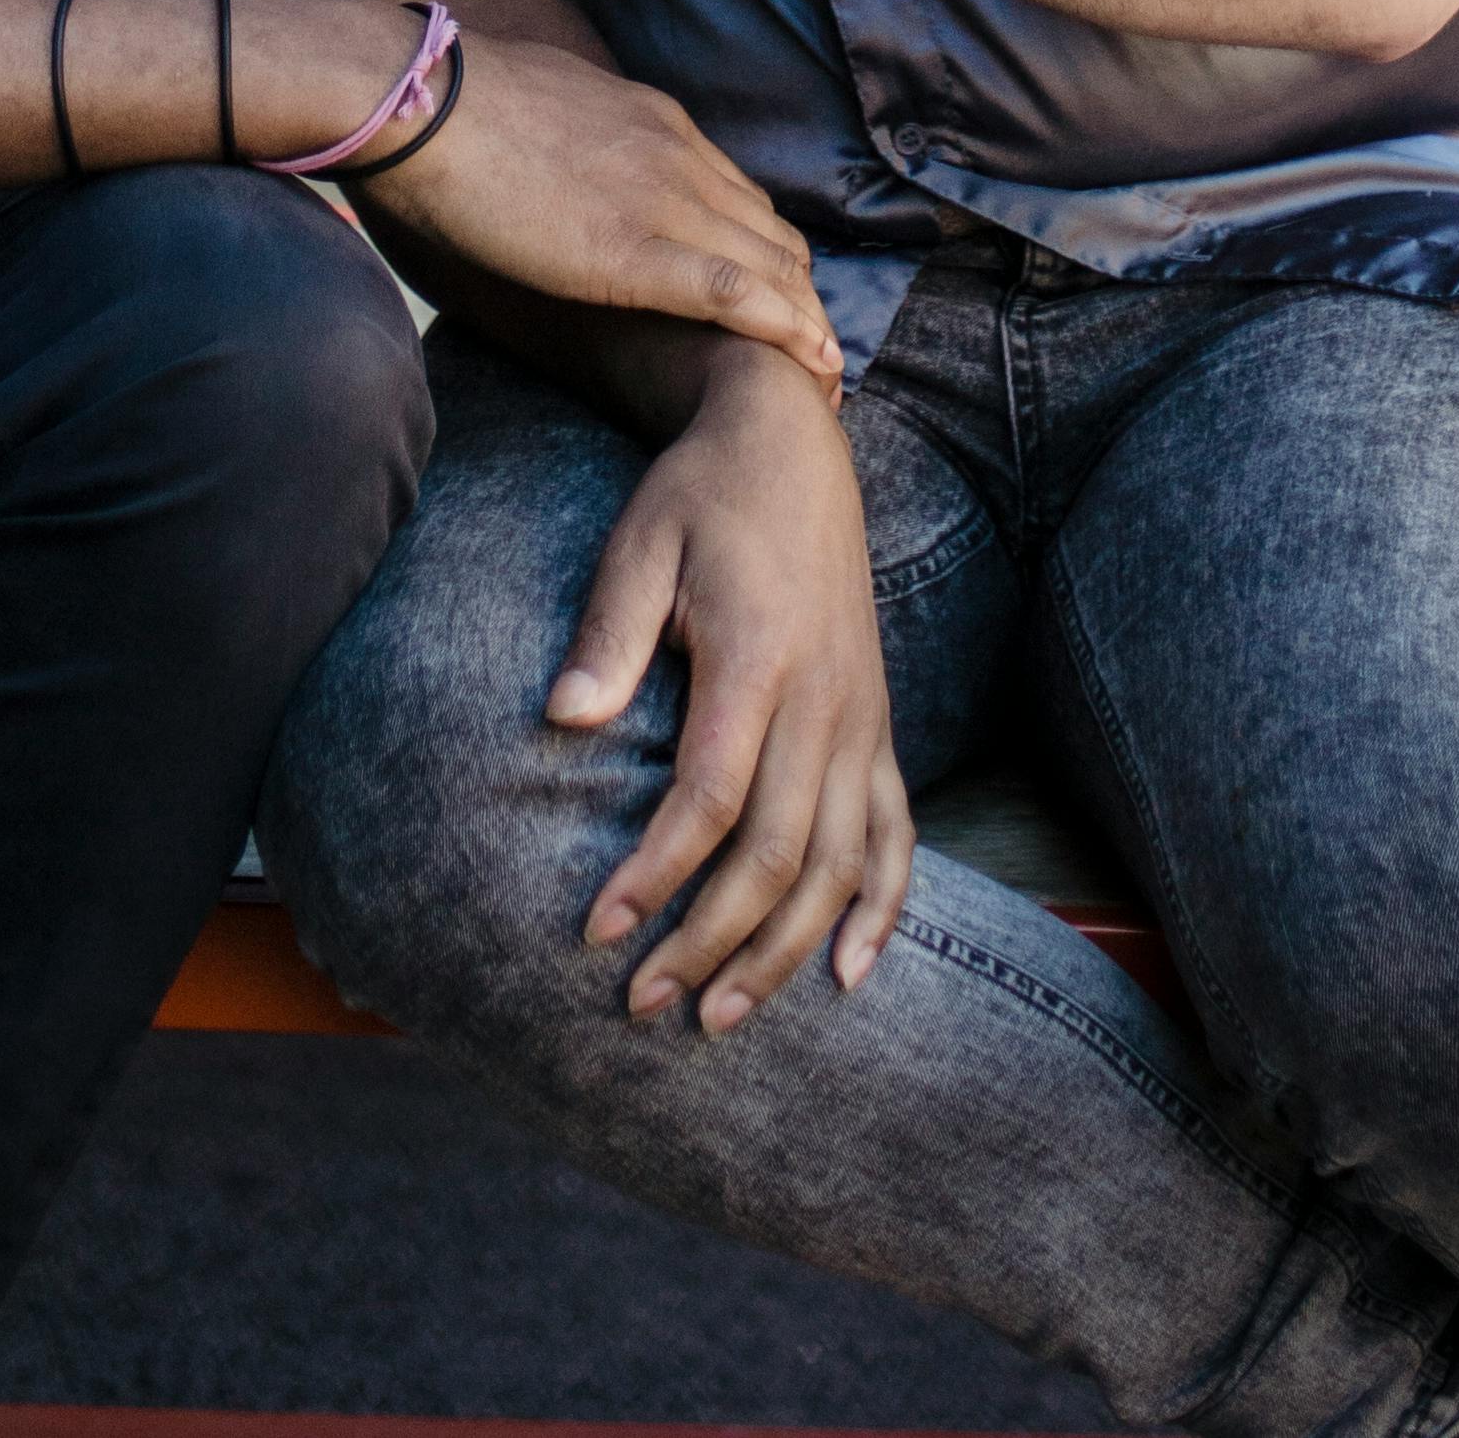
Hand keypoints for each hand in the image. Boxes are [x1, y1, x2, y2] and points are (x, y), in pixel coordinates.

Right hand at [360, 34, 842, 395]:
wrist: (421, 98)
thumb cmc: (450, 105)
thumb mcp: (540, 107)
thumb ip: (576, 136)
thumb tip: (559, 165)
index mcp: (655, 123)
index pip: (742, 197)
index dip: (768, 255)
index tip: (778, 299)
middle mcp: (677, 155)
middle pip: (774, 235)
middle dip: (803, 296)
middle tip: (814, 353)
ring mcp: (664, 198)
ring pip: (773, 265)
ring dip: (807, 321)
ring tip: (826, 375)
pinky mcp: (636, 250)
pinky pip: (736, 293)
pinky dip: (784, 330)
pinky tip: (811, 359)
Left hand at [555, 345, 912, 1031]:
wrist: (793, 442)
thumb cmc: (703, 495)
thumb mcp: (641, 540)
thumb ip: (610, 634)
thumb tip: (561, 720)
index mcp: (759, 660)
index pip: (710, 800)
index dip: (655, 875)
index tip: (595, 929)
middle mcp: (826, 701)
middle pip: (778, 857)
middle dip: (710, 943)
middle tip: (643, 1003)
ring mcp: (863, 718)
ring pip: (839, 867)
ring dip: (785, 954)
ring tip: (721, 1015)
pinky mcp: (879, 723)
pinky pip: (897, 835)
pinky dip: (882, 910)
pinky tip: (851, 974)